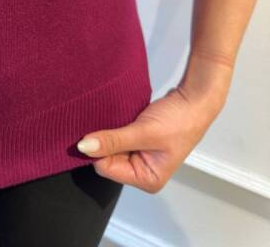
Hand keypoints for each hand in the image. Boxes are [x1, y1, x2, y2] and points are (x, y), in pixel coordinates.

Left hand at [75, 82, 226, 192]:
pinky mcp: (138, 141)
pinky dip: (115, 127)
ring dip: (109, 132)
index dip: (98, 150)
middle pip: (106, 159)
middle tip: (106, 121)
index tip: (92, 130)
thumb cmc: (178, 120)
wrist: (195, 99)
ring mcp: (140, 156)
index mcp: (147, 179)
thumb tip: (84, 148)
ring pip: (110, 146)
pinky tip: (117, 117)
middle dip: (104, 141)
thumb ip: (113, 140)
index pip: (106, 169)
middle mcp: (142, 172)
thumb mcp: (144, 131)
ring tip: (114, 118)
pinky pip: (117, 137)